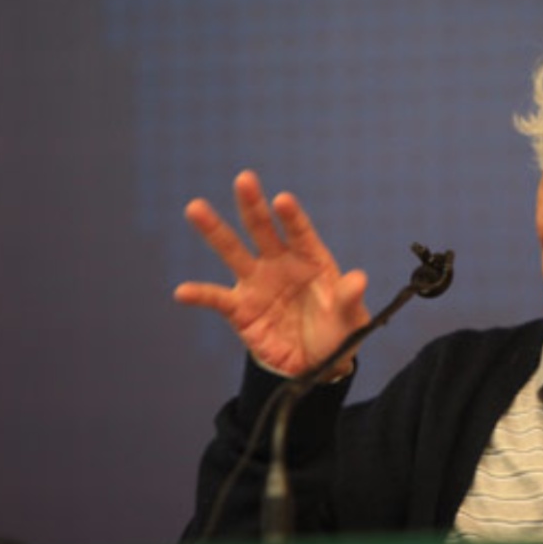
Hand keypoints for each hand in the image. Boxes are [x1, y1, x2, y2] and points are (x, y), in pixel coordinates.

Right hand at [174, 170, 369, 376]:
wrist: (314, 364)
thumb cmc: (337, 333)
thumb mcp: (349, 320)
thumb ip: (348, 299)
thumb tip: (360, 279)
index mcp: (311, 259)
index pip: (300, 233)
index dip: (292, 217)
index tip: (282, 200)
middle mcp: (280, 263)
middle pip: (263, 229)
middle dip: (253, 205)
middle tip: (244, 179)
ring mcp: (257, 283)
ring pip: (233, 251)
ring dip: (214, 230)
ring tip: (195, 208)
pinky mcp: (240, 308)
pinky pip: (217, 298)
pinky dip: (200, 295)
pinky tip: (183, 292)